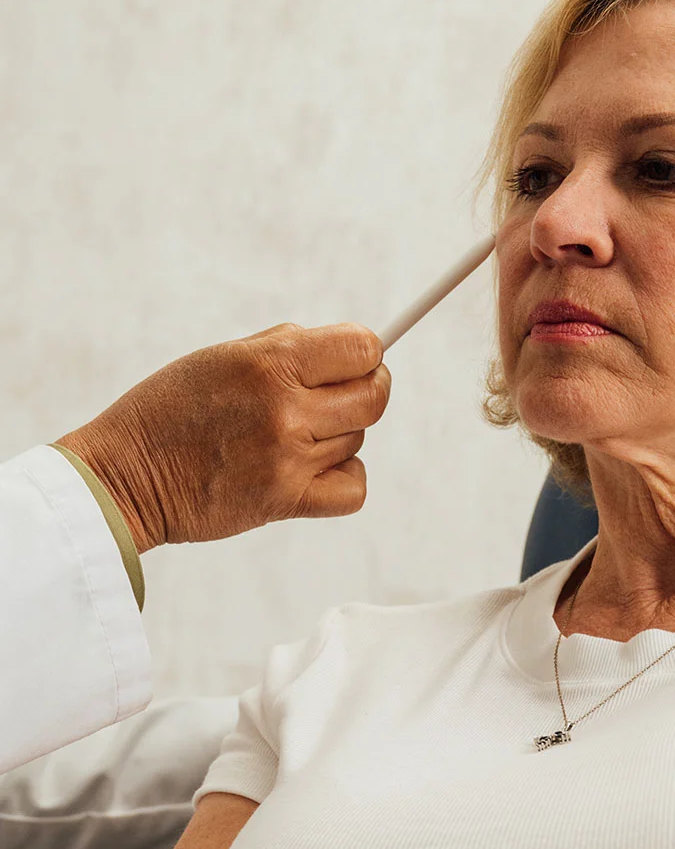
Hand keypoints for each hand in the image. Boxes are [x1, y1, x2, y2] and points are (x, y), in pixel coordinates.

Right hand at [57, 322, 390, 552]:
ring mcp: (288, 457)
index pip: (363, 348)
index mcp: (270, 361)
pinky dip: (344, 479)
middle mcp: (285, 407)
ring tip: (290, 435)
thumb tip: (354, 350)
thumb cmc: (173, 409)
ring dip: (337, 435)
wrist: (125, 475)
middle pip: (374, 397)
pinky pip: (353, 488)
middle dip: (368, 390)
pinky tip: (315, 469)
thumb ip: (290, 349)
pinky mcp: (285, 500)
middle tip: (343, 396)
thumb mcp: (225, 356)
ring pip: (356, 439)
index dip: (366, 353)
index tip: (354, 362)